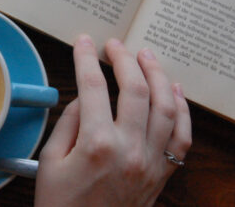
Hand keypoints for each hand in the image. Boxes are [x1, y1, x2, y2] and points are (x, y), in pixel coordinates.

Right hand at [35, 35, 191, 205]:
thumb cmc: (62, 206)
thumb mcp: (51, 162)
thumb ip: (69, 123)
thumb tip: (86, 98)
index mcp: (96, 145)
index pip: (93, 86)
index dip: (86, 58)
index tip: (84, 44)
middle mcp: (129, 149)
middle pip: (135, 89)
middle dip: (125, 59)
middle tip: (115, 46)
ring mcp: (150, 162)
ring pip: (166, 106)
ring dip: (158, 76)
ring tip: (146, 57)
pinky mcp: (162, 174)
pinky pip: (183, 136)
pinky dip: (183, 110)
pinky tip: (175, 91)